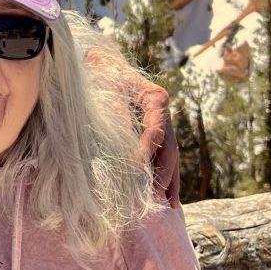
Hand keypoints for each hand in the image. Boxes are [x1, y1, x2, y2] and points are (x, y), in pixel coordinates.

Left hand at [83, 43, 180, 208]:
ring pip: (170, 156)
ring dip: (169, 181)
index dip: (147, 151)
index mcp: (155, 98)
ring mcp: (161, 123)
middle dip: (164, 174)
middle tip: (155, 196)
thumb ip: (116, 115)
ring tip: (168, 205)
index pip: (155, 130)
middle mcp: (163, 112)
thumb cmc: (101, 76)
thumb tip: (123, 148)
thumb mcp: (107, 92)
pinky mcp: (153, 133)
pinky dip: (165, 177)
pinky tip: (167, 198)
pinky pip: (163, 158)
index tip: (137, 169)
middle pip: (169, 147)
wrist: (99, 64)